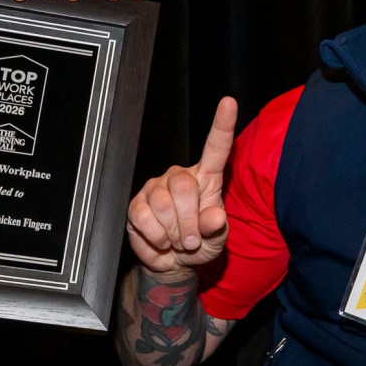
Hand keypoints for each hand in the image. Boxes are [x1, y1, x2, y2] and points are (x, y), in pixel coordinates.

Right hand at [126, 96, 237, 274]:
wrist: (174, 262)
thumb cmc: (200, 242)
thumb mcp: (217, 238)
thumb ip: (217, 226)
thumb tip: (214, 217)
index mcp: (207, 178)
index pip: (216, 148)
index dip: (222, 125)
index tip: (229, 103)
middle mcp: (180, 177)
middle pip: (184, 187)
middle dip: (190, 221)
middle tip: (191, 240)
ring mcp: (156, 188)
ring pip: (164, 205)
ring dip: (174, 232)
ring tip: (177, 240)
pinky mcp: (136, 204)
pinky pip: (145, 218)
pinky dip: (157, 237)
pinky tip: (161, 240)